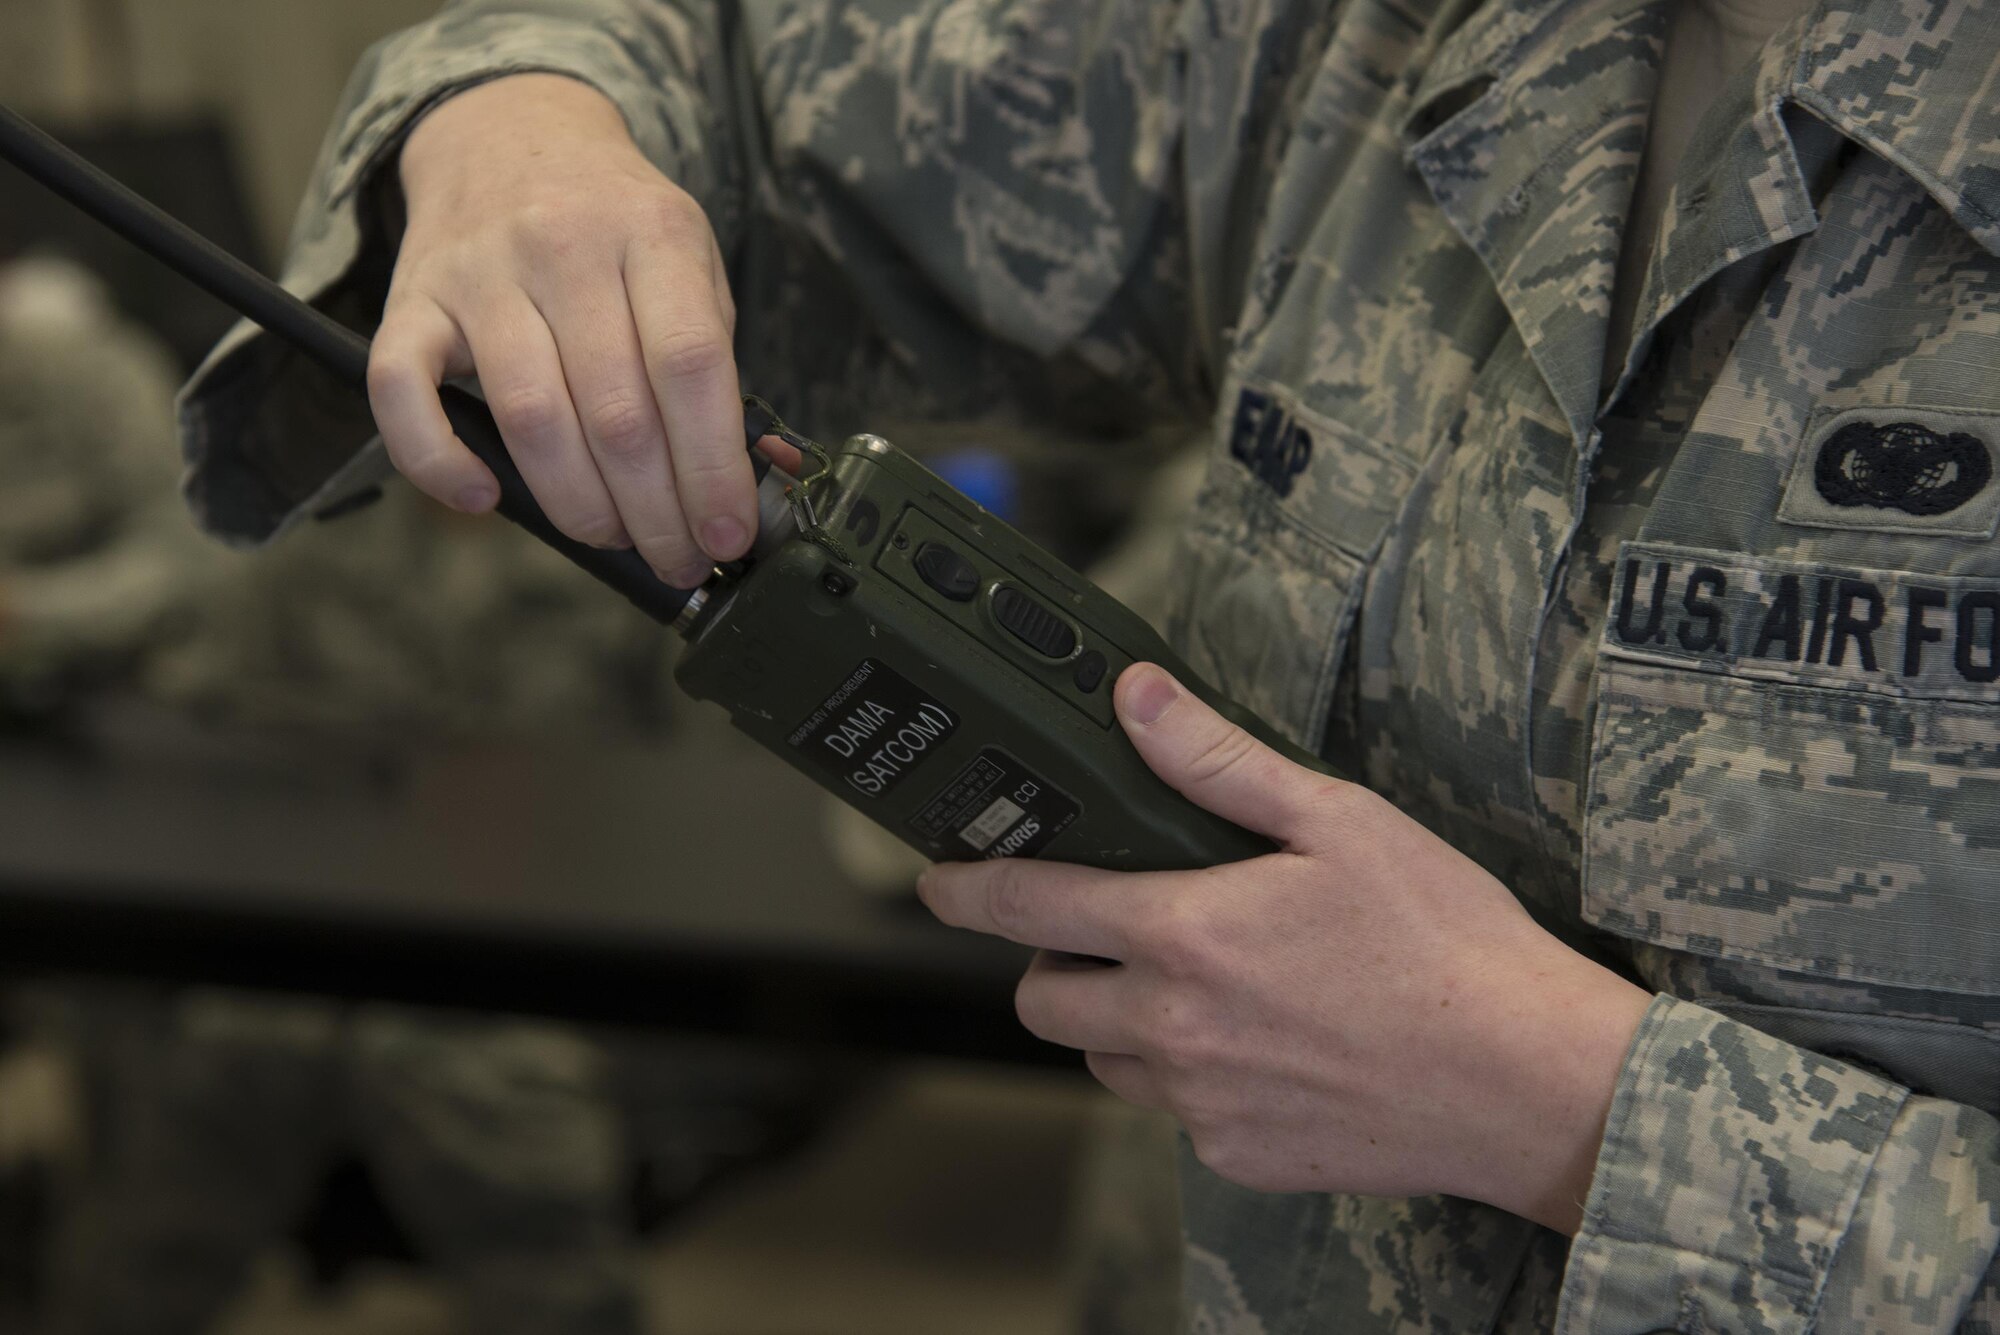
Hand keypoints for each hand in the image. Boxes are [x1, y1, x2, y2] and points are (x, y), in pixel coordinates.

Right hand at [372, 73, 750, 587]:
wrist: (511, 135)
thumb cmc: (615, 228)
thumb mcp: (688, 264)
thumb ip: (712, 365)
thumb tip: (741, 486)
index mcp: (653, 233)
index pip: (691, 366)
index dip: (713, 467)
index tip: (727, 534)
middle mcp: (564, 246)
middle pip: (617, 412)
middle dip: (655, 511)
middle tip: (677, 558)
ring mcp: (480, 272)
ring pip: (531, 417)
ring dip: (578, 505)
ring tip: (612, 538)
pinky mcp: (410, 299)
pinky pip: (402, 392)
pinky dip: (437, 461)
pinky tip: (483, 498)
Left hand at [917, 664, 1652, 1233]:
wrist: (1527, 1081)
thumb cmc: (1445, 942)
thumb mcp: (1337, 820)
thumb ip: (1216, 763)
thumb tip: (1134, 700)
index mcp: (1186, 934)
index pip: (1030, 905)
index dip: (966, 889)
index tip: (935, 881)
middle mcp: (1174, 1028)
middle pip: (1042, 999)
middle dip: (1052, 960)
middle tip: (1115, 928)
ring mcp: (1202, 1103)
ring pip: (1104, 1059)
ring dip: (1119, 1020)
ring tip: (1201, 984)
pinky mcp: (1237, 1156)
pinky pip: (1173, 1113)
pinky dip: (1187, 1077)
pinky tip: (1262, 1043)